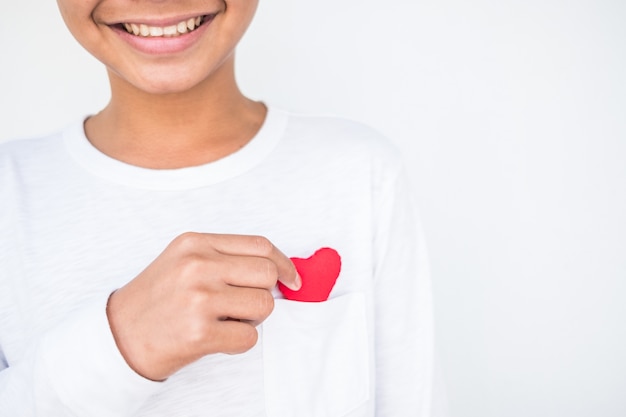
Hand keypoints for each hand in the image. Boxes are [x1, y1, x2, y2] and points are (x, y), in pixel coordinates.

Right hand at [106, 232, 299, 380]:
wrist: (118, 337)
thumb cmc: (156, 299)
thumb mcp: (183, 260)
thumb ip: (225, 257)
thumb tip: (277, 268)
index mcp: (195, 243)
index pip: (260, 245)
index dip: (284, 263)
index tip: (292, 279)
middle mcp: (197, 266)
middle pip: (267, 273)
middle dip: (266, 292)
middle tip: (244, 304)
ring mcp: (199, 298)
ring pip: (264, 305)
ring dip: (253, 318)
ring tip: (225, 319)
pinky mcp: (200, 332)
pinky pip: (250, 336)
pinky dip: (240, 341)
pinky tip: (216, 336)